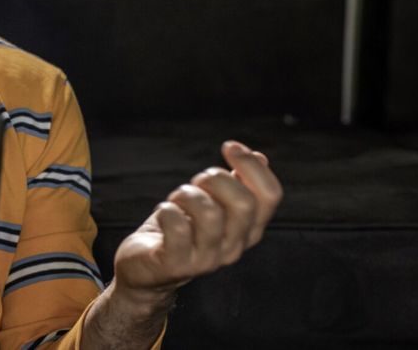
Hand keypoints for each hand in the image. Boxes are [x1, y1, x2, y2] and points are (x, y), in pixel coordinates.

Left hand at [112, 141, 282, 298]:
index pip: (271, 195)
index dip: (252, 166)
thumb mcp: (211, 205)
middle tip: (196, 182)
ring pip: (209, 213)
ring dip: (186, 195)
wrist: (146, 269)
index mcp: (247, 230)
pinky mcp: (177, 264)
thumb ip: (236, 186)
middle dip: (216, 179)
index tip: (230, 148)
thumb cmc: (178, 231)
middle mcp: (234, 247)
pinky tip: (164, 214)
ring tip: (176, 201)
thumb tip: (260, 157)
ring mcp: (207, 259)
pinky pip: (177, 227)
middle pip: (243, 203)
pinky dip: (167, 211)